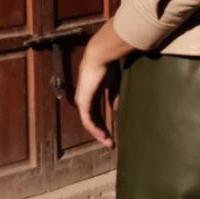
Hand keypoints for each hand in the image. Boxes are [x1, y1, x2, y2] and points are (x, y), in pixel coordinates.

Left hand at [74, 19, 132, 147]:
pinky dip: (95, 129)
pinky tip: (102, 136)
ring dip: (99, 133)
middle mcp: (85, 98)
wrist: (101, 56)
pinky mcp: (83, 102)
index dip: (105, 123)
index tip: (113, 133)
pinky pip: (87, 120)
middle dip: (102, 132)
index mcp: (92, 93)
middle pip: (93, 119)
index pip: (97, 112)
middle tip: (111, 142)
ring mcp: (82, 100)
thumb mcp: (114, 85)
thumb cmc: (109, 66)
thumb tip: (117, 110)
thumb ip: (114, 98)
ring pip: (89, 122)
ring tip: (108, 142)